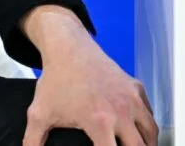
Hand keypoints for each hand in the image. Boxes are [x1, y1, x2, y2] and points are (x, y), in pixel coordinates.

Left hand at [19, 6, 156, 145]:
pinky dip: (148, 125)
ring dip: (147, 143)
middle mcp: (121, 113)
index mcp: (99, 123)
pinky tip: (140, 131)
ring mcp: (132, 99)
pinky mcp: (136, 88)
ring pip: (151, 132)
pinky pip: (150, 113)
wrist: (68, 49)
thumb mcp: (39, 113)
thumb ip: (33, 140)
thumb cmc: (56, 80)